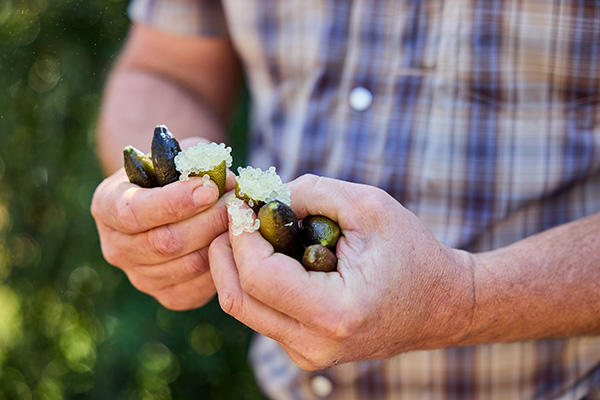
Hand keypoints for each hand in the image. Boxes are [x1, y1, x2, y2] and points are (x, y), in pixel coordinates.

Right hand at [90, 138, 234, 309]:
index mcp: (106, 206)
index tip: (209, 188)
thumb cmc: (174, 171)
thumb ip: (197, 163)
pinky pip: (200, 286)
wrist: (170, 200)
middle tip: (237, 202)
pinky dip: (223, 264)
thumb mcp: (178, 155)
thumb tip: (225, 181)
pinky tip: (237, 242)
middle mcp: (115, 247)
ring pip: (188, 265)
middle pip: (165, 243)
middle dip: (208, 220)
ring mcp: (139, 277)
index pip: (134, 212)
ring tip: (242, 217)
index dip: (174, 202)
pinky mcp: (168, 296)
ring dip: (221, 240)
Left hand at [209, 174, 474, 369]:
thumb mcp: (369, 206)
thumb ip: (313, 192)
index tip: (241, 203)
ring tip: (254, 229)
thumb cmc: (412, 253)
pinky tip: (271, 253)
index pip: (259, 277)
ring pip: (246, 309)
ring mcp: (309, 355)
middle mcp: (316, 345)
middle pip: (239, 299)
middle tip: (234, 215)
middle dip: (226, 251)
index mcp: (335, 313)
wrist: (441, 304)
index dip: (241, 235)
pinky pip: (263, 314)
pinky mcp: (305, 352)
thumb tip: (264, 196)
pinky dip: (256, 281)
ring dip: (238, 265)